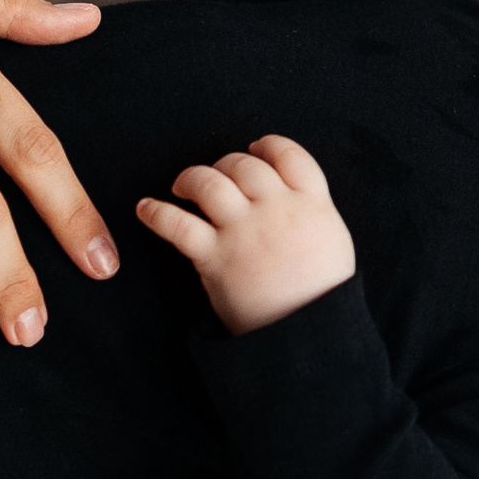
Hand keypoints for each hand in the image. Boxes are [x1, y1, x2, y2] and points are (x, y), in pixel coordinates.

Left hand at [136, 135, 355, 334]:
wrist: (309, 333)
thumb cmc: (322, 294)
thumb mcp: (333, 241)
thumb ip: (312, 212)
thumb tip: (289, 195)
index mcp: (311, 204)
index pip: (289, 155)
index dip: (269, 145)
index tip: (255, 147)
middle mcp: (276, 209)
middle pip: (244, 164)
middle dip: (226, 163)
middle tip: (218, 174)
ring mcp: (244, 231)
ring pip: (208, 182)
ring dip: (190, 178)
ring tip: (182, 186)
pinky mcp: (215, 257)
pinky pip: (177, 224)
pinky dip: (156, 213)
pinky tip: (145, 209)